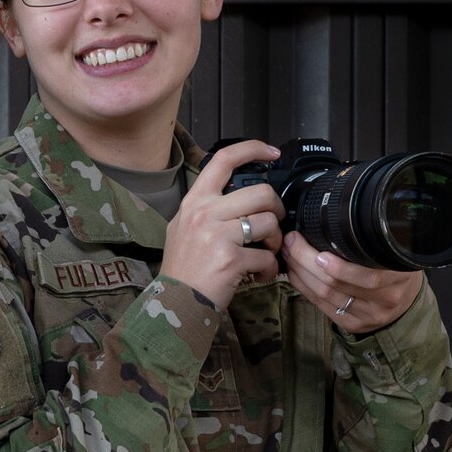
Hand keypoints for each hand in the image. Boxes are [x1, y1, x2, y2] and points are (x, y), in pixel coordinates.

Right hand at [161, 140, 286, 311]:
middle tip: (272, 224)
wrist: (175, 302)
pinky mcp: (230, 259)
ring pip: (268, 223)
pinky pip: (266, 256)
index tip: (272, 153)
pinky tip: (258, 274)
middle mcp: (204, 213)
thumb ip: (207, 208)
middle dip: (276, 209)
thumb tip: (238, 196)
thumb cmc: (183, 268)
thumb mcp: (183, 227)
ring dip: (275, 241)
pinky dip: (269, 268)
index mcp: (195, 201)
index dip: (252, 149)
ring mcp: (217, 235)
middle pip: (261, 192)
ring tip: (265, 254)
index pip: (223, 160)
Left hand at [281, 232, 422, 333]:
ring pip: (325, 295)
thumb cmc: (396, 268)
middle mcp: (386, 299)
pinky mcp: (353, 324)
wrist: (407, 301)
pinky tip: (295, 274)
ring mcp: (369, 315)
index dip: (335, 263)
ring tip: (290, 254)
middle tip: (292, 241)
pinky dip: (303, 288)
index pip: (365, 275)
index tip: (310, 239)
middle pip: (336, 283)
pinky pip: (322, 306)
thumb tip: (335, 217)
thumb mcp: (395, 250)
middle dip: (306, 260)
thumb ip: (373, 240)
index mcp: (399, 276)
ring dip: (300, 273)